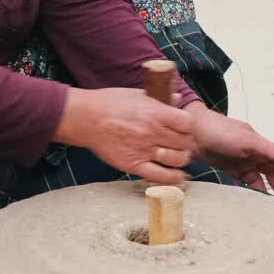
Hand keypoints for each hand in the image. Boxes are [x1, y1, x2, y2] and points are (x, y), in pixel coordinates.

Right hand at [55, 88, 196, 183]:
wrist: (84, 118)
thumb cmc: (108, 103)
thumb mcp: (137, 94)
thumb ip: (159, 99)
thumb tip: (177, 99)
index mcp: (155, 113)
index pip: (187, 124)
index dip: (188, 127)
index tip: (183, 127)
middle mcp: (152, 132)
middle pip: (184, 143)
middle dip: (185, 143)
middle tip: (180, 143)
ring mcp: (143, 150)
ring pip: (177, 160)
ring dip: (181, 159)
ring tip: (177, 157)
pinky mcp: (133, 165)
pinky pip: (160, 176)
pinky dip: (173, 178)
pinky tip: (177, 176)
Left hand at [185, 104, 273, 195]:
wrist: (190, 132)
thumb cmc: (218, 130)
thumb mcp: (245, 139)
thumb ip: (266, 149)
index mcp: (259, 143)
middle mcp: (252, 151)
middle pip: (272, 169)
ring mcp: (240, 159)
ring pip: (258, 176)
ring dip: (265, 187)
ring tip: (268, 202)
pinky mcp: (228, 167)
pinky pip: (243, 179)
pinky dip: (249, 187)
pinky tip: (251, 197)